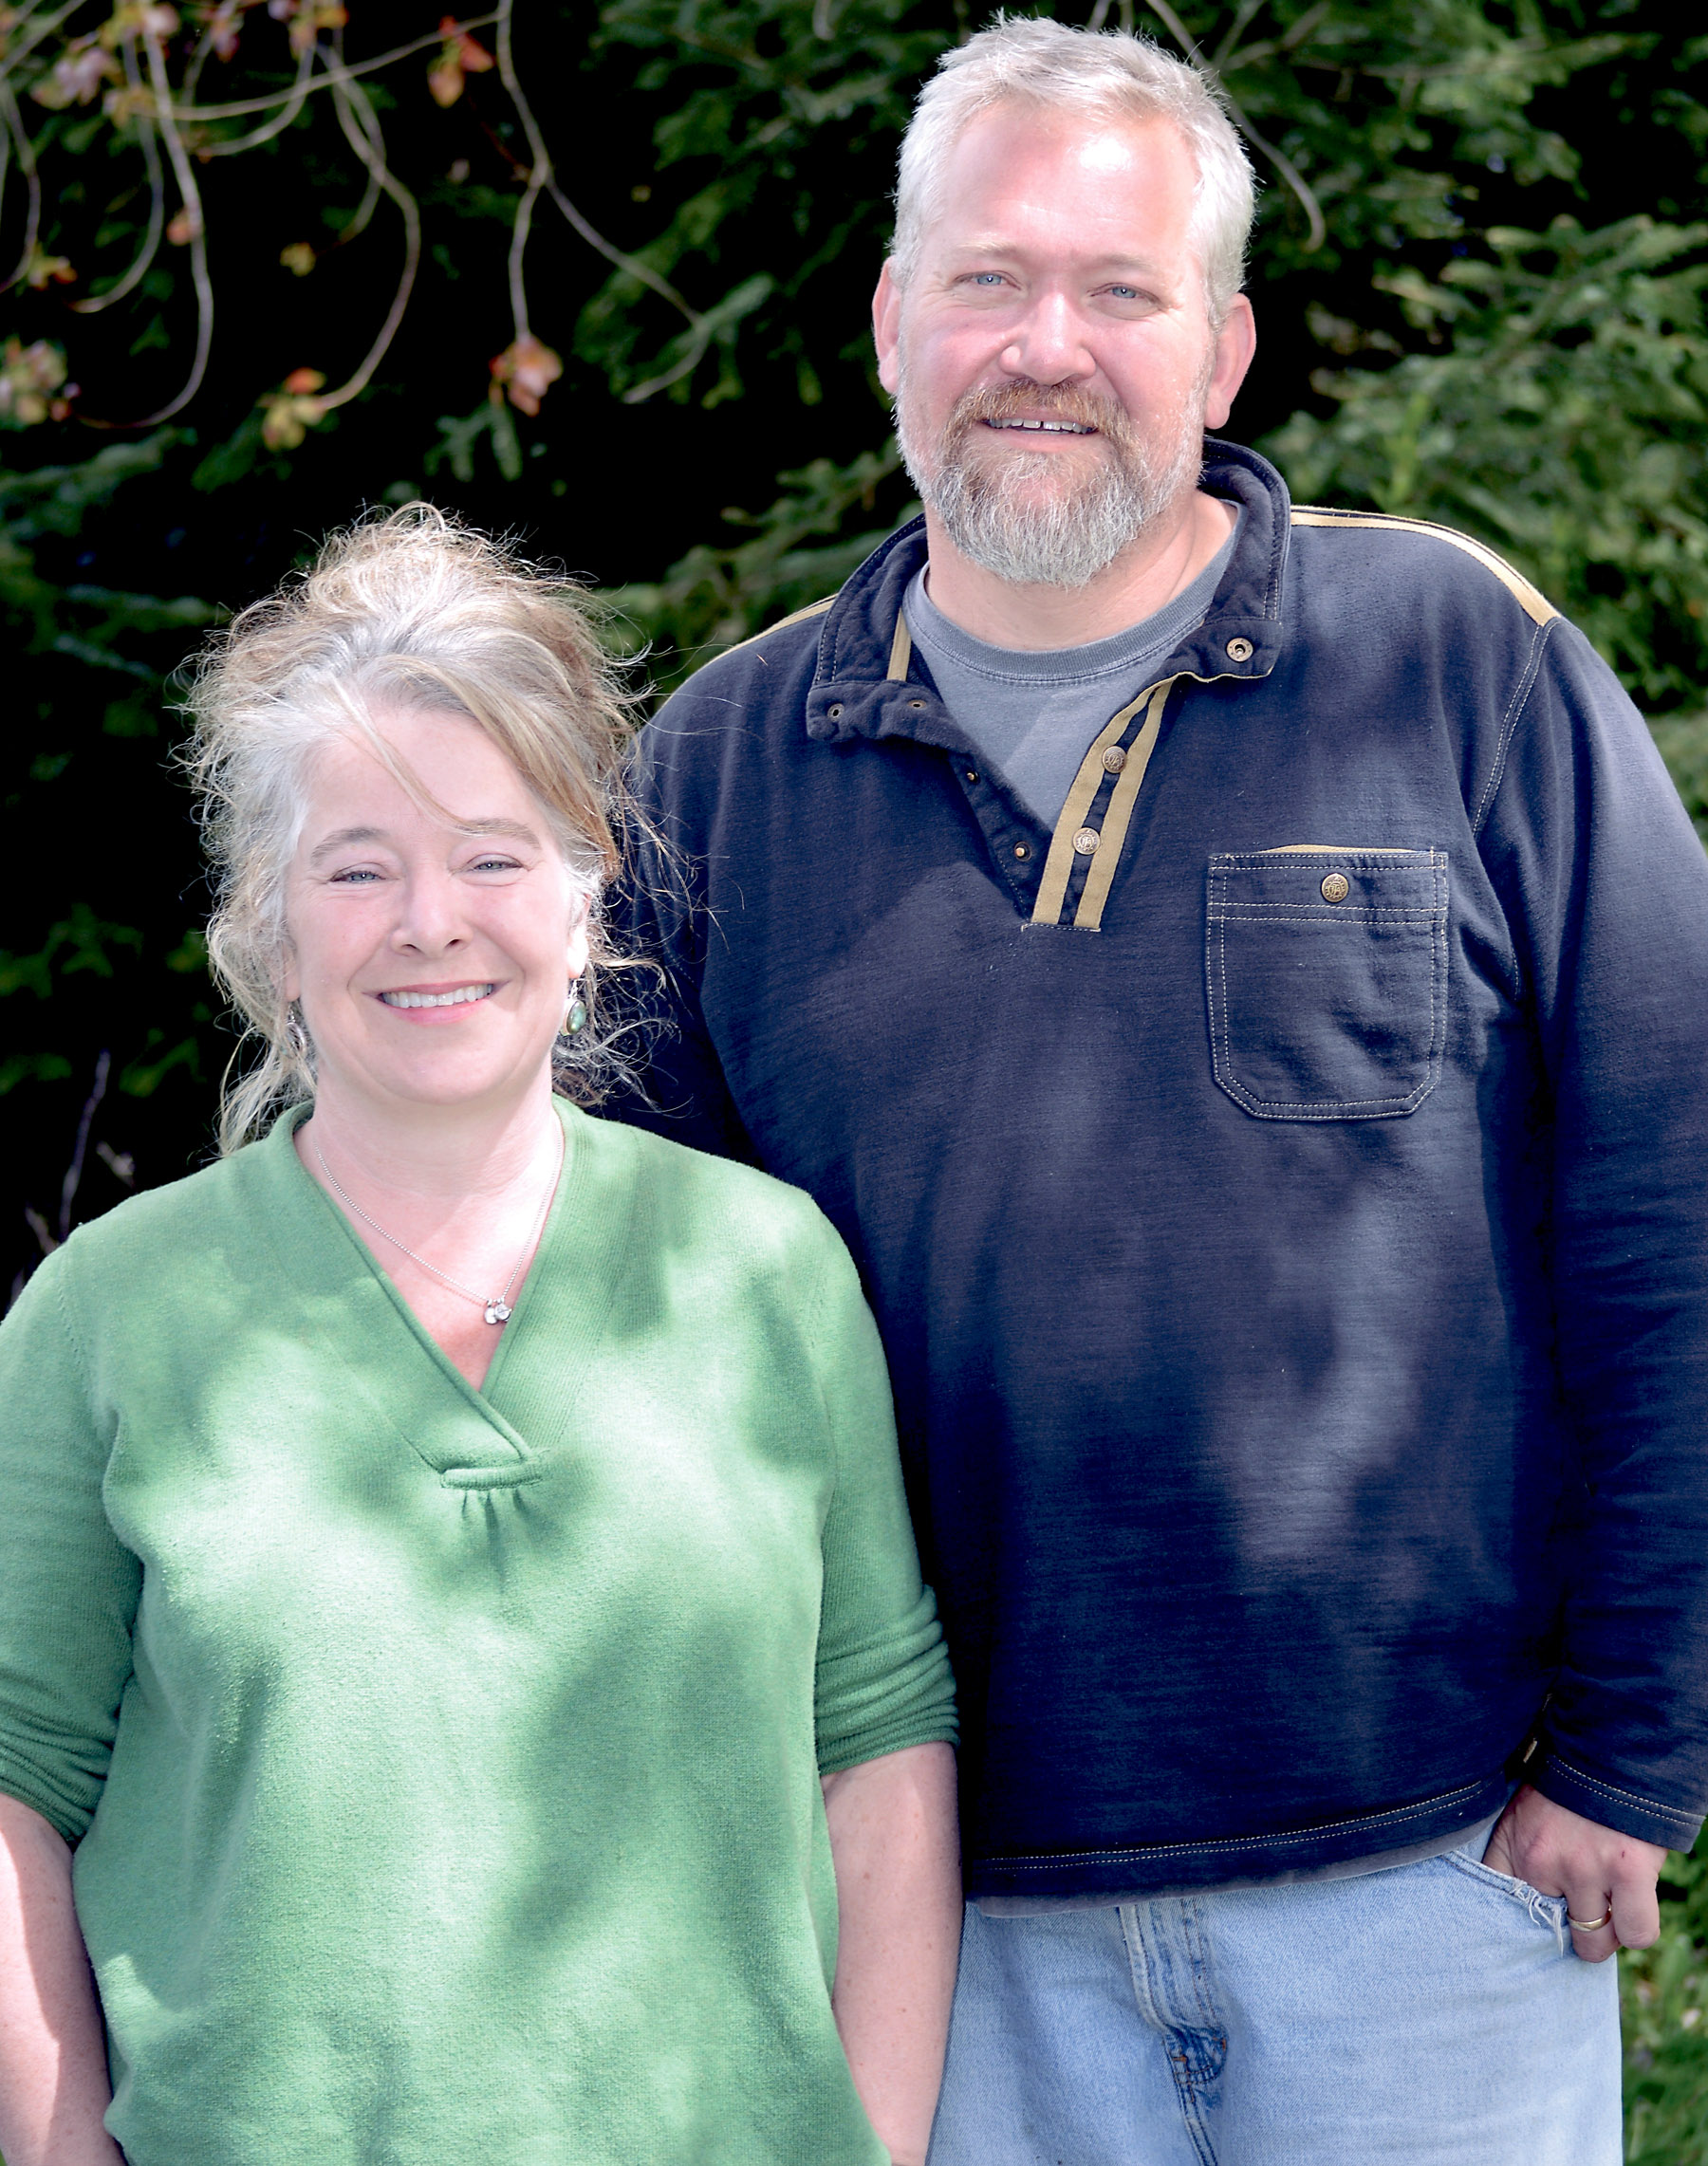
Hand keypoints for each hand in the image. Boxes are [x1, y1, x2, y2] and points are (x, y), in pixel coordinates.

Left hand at [1481, 1783, 1666, 1961]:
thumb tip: (1519, 1905)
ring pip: (1596, 1942)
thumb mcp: (1521, 1816)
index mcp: (1514, 1851)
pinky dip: (1638, 1926)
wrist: (1607, 1750)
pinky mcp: (1628, 1872)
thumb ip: (1516, 1858)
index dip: (1522, 1929)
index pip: (1499, 1913)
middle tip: (1586, 1905)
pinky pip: (1636, 1933)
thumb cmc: (1565, 1791)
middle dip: (1574, 1929)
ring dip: (1608, 1930)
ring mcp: (1586, 1870)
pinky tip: (1634, 1901)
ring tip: (1613, 1903)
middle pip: (1557, 1936)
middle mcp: (1543, 1864)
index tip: (1537, 1929)